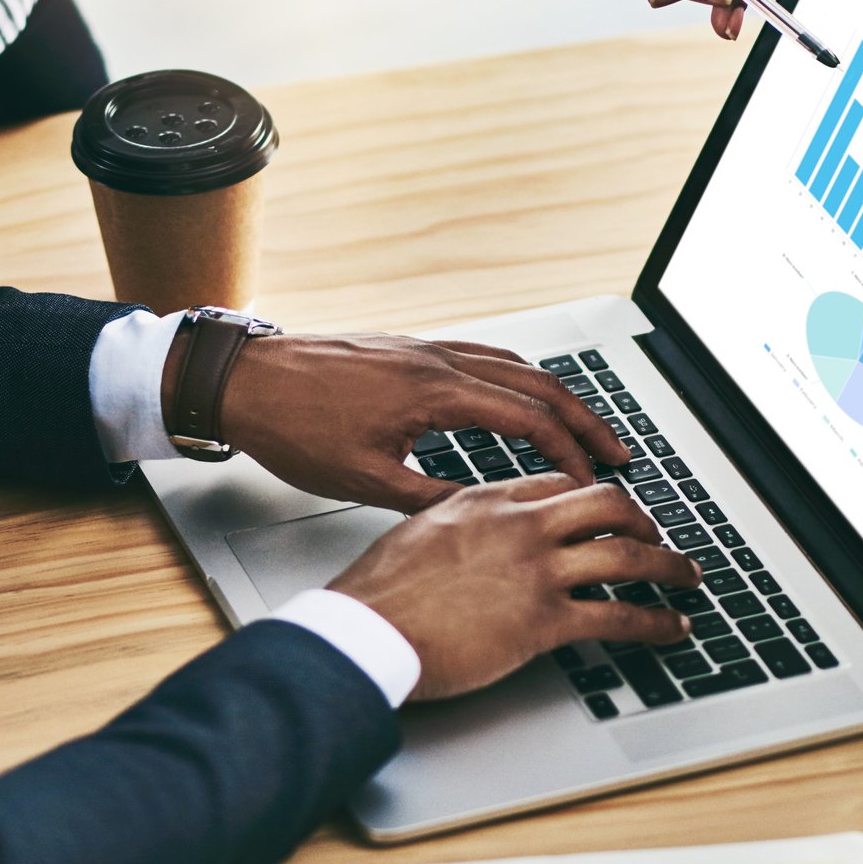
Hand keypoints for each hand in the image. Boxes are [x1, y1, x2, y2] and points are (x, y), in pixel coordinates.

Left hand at [186, 331, 631, 512]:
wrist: (242, 379)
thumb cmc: (292, 427)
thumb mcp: (364, 480)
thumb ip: (431, 498)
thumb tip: (481, 515)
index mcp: (434, 392)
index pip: (527, 419)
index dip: (569, 453)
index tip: (593, 482)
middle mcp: (438, 359)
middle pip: (537, 382)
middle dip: (586, 419)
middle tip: (620, 451)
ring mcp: (425, 347)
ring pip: (513, 363)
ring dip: (556, 395)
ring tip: (584, 425)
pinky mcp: (408, 347)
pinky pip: (483, 354)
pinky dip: (518, 377)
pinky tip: (520, 395)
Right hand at [328, 475, 700, 699]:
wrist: (364, 632)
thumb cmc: (376, 594)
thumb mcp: (415, 532)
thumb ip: (453, 524)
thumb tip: (466, 535)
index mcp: (485, 501)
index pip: (557, 484)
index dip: (590, 495)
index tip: (603, 508)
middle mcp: (519, 526)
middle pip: (606, 502)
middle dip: (642, 517)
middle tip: (657, 532)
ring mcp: (536, 570)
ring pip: (628, 554)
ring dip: (669, 565)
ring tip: (688, 575)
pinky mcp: (543, 620)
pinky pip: (620, 615)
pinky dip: (656, 621)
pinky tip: (672, 627)